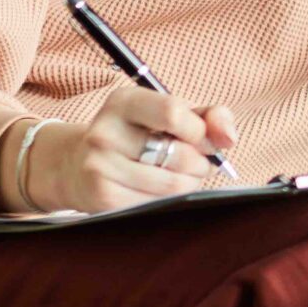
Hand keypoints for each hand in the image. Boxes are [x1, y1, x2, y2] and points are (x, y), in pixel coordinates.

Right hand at [27, 84, 238, 213]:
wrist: (78, 165)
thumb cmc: (138, 136)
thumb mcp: (170, 115)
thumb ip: (209, 117)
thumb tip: (229, 138)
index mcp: (124, 101)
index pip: (173, 113)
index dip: (201, 132)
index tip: (205, 141)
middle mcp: (105, 131)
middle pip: (179, 155)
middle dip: (201, 164)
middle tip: (199, 164)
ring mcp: (99, 166)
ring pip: (172, 185)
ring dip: (189, 184)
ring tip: (182, 177)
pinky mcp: (101, 196)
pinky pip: (156, 205)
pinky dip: (168, 202)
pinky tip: (158, 192)